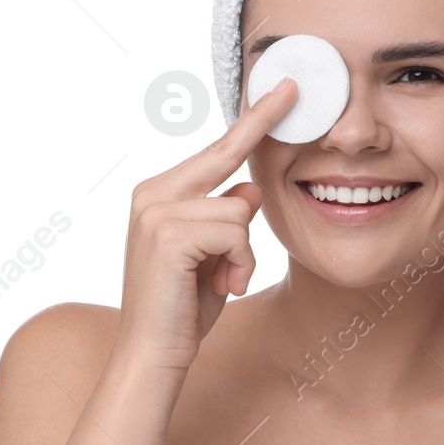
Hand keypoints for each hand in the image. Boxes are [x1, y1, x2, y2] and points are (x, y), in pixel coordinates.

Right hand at [118, 78, 298, 372]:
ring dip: (244, 253)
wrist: (153, 355)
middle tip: (292, 89)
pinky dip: (240, 264)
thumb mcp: (214, 258)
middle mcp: (151, 194)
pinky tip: (222, 287)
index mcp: (158, 194)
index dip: (251, 121)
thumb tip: (249, 191)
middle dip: (261, 128)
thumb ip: (226, 221)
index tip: (281, 90)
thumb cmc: (184, 310)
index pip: (215, 151)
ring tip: (224, 281)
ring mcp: (156, 212)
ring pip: (239, 210)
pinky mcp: (169, 234)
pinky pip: (235, 234)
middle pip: (227, 160)